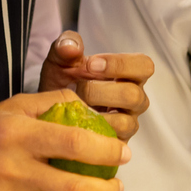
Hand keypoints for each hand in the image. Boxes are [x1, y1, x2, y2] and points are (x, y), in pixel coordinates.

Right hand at [0, 91, 129, 190]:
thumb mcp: (8, 108)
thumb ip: (49, 102)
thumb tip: (87, 107)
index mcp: (17, 135)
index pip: (75, 142)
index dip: (106, 150)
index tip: (121, 152)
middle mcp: (15, 169)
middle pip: (77, 188)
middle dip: (108, 190)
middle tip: (117, 184)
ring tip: (87, 190)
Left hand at [39, 31, 153, 140]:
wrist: (46, 112)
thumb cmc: (62, 82)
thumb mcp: (59, 60)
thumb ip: (65, 45)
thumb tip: (72, 47)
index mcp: (128, 74)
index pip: (144, 66)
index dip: (121, 64)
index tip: (91, 65)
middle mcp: (133, 99)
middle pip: (134, 95)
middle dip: (101, 91)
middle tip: (78, 88)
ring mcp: (126, 123)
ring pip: (126, 122)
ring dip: (97, 114)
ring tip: (75, 108)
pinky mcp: (115, 146)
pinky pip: (113, 144)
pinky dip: (93, 135)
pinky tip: (75, 125)